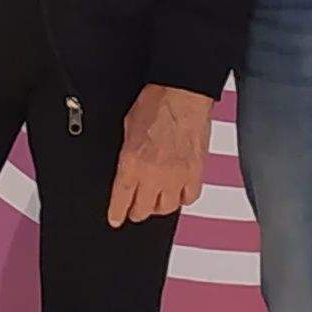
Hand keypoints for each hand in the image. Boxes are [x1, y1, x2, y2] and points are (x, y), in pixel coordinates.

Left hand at [107, 85, 212, 225]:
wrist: (183, 92)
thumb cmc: (156, 102)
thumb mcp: (127, 128)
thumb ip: (127, 154)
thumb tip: (128, 169)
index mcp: (132, 162)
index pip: (121, 201)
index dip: (117, 214)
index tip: (116, 219)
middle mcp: (154, 174)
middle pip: (143, 211)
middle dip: (137, 211)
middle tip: (136, 206)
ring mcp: (177, 175)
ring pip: (166, 209)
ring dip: (160, 205)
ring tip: (158, 197)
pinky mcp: (196, 172)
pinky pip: (189, 198)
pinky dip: (183, 197)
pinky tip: (179, 189)